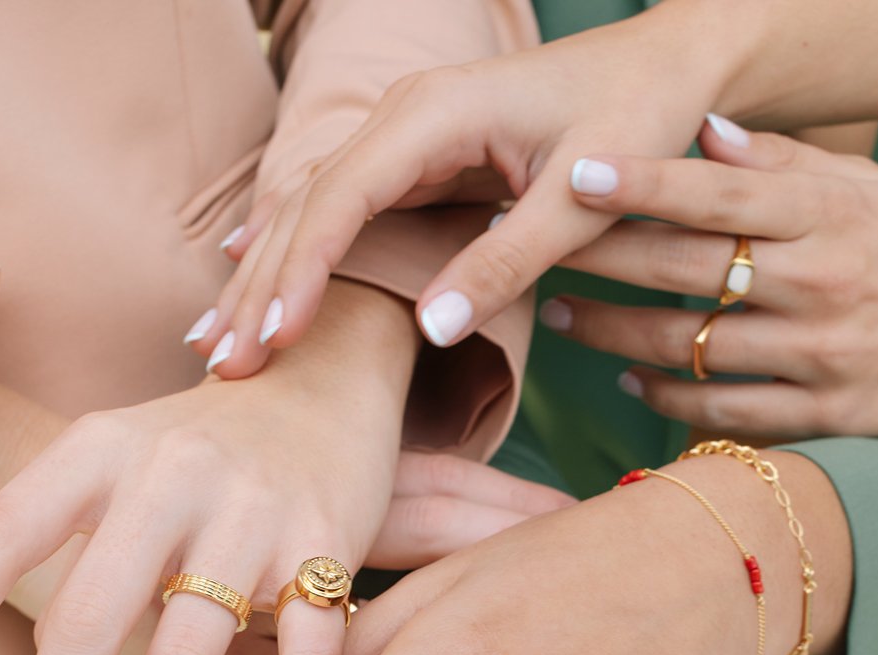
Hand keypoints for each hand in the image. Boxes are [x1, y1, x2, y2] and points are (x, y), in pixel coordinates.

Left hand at [0, 280, 415, 654]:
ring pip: (189, 653)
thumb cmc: (197, 452)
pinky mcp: (327, 544)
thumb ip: (57, 537)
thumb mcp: (113, 459)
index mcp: (97, 450)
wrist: (323, 385)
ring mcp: (251, 510)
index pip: (2, 532)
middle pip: (93, 619)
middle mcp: (168, 474)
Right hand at [183, 2, 743, 373]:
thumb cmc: (633, 124)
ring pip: (310, 208)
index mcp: (436, 115)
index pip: (342, 199)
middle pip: (306, 205)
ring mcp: (404, 137)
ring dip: (263, 276)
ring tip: (213, 342)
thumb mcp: (581, 200)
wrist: (663, 69)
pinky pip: (337, 210)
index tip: (274, 339)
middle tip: (220, 362)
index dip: (302, 273)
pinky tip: (250, 282)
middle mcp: (404, 117)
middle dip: (260, 285)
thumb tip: (430, 329)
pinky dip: (293, 255)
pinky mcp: (415, 160)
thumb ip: (507, 262)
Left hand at [538, 121, 877, 438]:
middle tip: (535, 249)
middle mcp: (820, 283)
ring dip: (613, 333)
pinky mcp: (816, 415)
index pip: (721, 194)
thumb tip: (706, 132)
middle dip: (601, 257)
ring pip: (689, 345)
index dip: (645, 182)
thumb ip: (789, 164)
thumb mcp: (874, 192)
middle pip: (687, 267)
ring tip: (563, 314)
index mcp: (831, 215)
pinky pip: (721, 413)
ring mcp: (816, 355)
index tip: (576, 173)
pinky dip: (667, 399)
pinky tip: (629, 382)